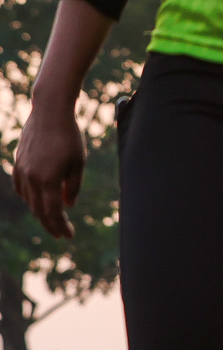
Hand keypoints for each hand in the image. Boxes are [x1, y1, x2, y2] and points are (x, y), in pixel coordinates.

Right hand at [10, 103, 86, 238]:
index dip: (60, 226)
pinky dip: (28, 198)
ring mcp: (21, 171)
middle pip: (39, 210)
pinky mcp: (18, 163)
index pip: (53, 212)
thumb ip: (72, 187)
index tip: (69, 236)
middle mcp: (31, 178)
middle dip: (50, 224)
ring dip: (40, 212)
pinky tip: (36, 201)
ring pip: (28, 200)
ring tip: (52, 220)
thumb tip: (67, 206)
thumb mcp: (78, 163)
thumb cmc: (69, 137)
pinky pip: (20, 188)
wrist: (49, 113)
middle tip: (60, 234)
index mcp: (48, 179)